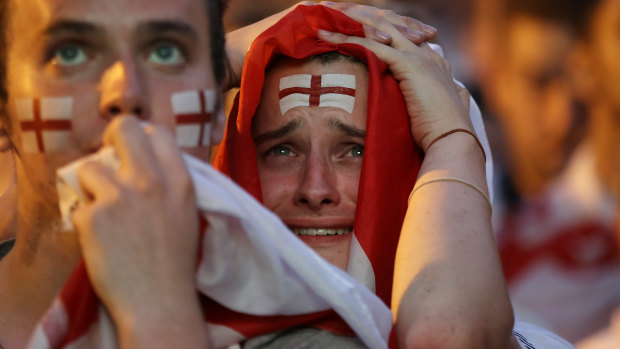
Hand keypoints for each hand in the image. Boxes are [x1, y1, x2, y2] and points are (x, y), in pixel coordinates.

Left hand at [72, 116, 205, 346]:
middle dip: (112, 137)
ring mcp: (120, 197)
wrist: (159, 301)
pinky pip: (79, 206)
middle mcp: (151, 181)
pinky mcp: (93, 217)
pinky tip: (102, 240)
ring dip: (92, 187)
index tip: (135, 152)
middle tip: (109, 158)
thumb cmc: (175, 261)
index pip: (158, 133)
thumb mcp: (187, 212)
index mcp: (180, 180)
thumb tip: (145, 159)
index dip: (143, 138)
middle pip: (123, 128)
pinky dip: (86, 222)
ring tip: (105, 211)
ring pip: (88, 168)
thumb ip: (170, 182)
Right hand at [224, 1, 436, 88]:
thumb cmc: (270, 68)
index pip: (372, 27)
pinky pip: (340, 21)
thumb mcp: (309, 69)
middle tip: (429, 35)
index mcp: (334, 27)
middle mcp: (330, 15)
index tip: (423, 42)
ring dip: (390, 26)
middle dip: (403, 27)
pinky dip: (362, 30)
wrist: (237, 58)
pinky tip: (383, 40)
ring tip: (414, 36)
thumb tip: (351, 87)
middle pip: (374, 19)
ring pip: (363, 16)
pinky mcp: (308, 15)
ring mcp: (319, 13)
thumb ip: (331, 70)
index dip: (398, 33)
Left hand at [317, 26, 471, 151]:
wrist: (453, 142)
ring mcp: (419, 56)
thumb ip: (424, 103)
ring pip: (378, 28)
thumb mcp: (430, 113)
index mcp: (434, 63)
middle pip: (389, 24)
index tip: (354, 29)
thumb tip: (417, 109)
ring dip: (349, 21)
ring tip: (324, 16)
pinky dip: (346, 39)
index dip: (377, 30)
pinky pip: (371, 45)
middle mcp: (427, 54)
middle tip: (333, 12)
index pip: (401, 36)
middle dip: (360, 17)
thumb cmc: (440, 136)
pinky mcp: (408, 65)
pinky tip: (325, 37)